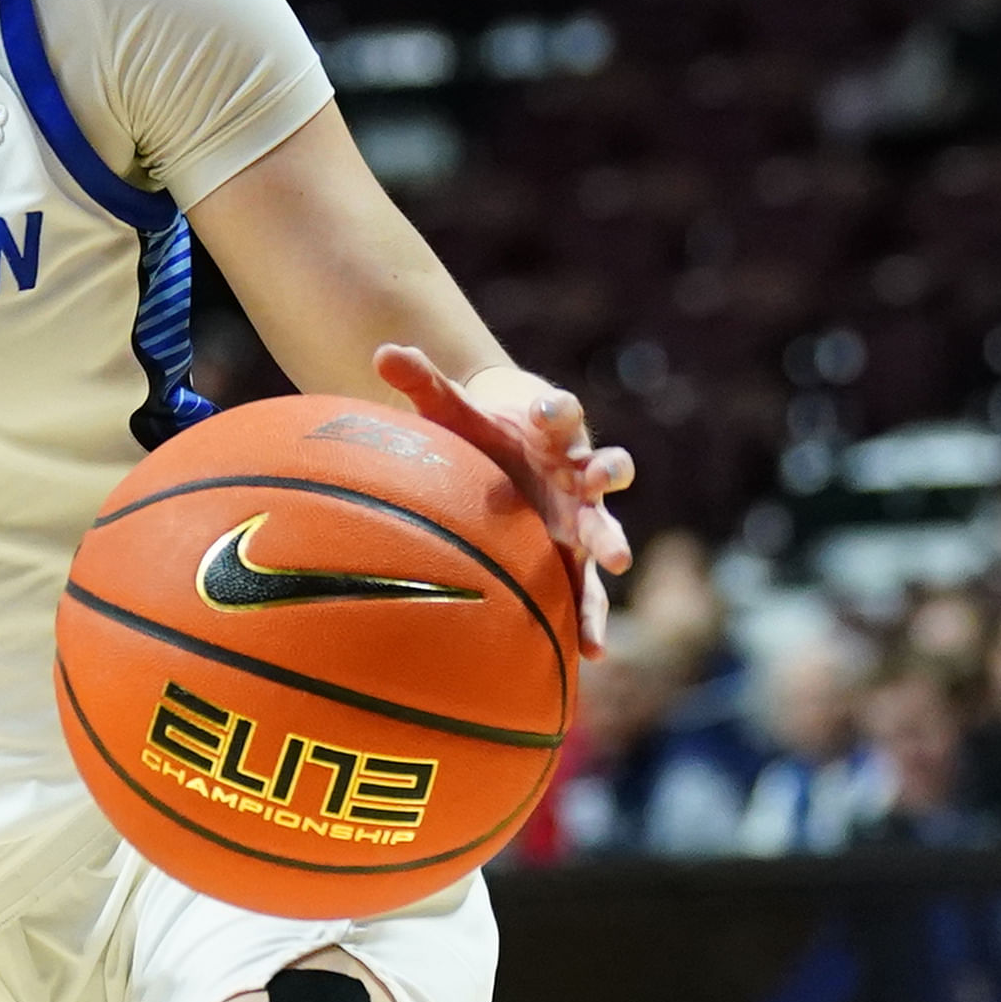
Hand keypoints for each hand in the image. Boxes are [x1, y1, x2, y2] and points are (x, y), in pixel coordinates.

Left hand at [373, 344, 634, 655]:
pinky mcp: (576, 559)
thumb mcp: (452, 406)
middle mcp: (577, 472)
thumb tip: (383, 350)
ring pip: (606, 530)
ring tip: (617, 561)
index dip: (554, 408)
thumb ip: (422, 381)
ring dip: (613, 542)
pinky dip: (592, 619)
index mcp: (552, 430)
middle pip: (602, 468)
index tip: (542, 408)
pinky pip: (588, 591)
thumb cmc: (483, 428)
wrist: (511, 457)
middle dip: (606, 472)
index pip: (560, 412)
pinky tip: (592, 652)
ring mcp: (583, 517)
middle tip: (602, 478)